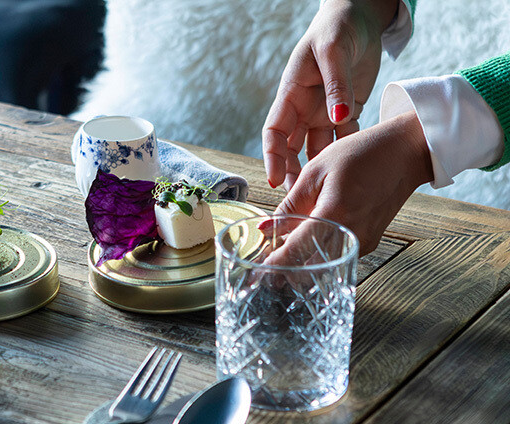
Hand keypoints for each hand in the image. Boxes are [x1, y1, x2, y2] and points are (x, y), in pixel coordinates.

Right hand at [262, 0, 398, 189]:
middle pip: (291, 147)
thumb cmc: (338, 27)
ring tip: (324, 192)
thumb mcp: (333, 52)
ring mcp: (324, 111)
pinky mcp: (346, 110)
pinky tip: (352, 170)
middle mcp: (304, 107)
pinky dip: (346, 152)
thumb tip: (336, 119)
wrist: (360, 16)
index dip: (272, 156)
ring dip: (319, 168)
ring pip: (316, 147)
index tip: (275, 179)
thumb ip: (336, 86)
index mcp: (291, 93)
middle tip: (299, 198)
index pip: (274, 131)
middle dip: (293, 172)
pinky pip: (344, 137)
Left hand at [273, 110, 432, 255]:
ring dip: (302, 262)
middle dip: (286, 268)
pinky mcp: (369, 243)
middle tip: (265, 265)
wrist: (405, 153)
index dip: (274, 264)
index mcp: (334, 215)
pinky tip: (305, 241)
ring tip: (281, 252)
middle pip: (310, 266)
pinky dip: (319, 253)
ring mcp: (363, 243)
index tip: (258, 272)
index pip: (297, 251)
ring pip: (324, 264)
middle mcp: (351, 236)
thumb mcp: (316, 172)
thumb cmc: (362, 154)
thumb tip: (266, 228)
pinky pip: (337, 255)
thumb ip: (290, 205)